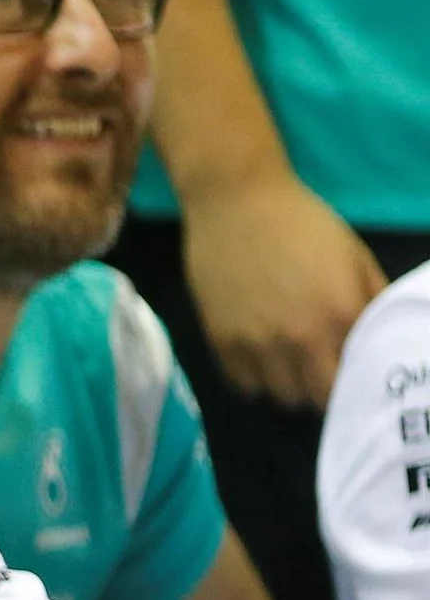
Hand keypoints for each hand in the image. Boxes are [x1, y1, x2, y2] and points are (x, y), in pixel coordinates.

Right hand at [179, 173, 383, 406]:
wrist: (236, 200)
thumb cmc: (304, 223)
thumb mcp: (356, 257)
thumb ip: (372, 302)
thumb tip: (380, 339)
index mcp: (340, 316)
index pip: (355, 379)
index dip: (356, 379)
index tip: (353, 370)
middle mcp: (299, 339)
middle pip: (316, 399)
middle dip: (324, 390)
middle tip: (323, 370)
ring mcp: (255, 343)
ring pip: (279, 396)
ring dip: (289, 385)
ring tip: (291, 364)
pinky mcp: (220, 339)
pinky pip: (242, 383)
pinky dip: (255, 377)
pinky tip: (261, 356)